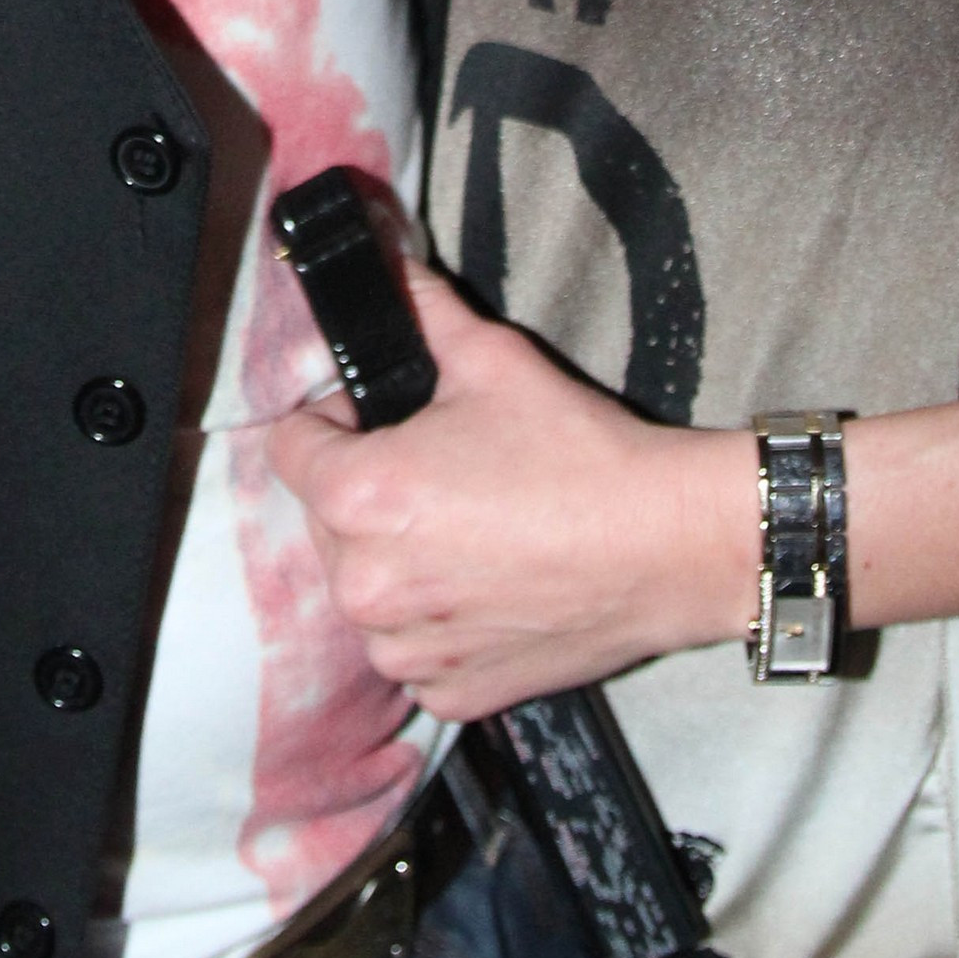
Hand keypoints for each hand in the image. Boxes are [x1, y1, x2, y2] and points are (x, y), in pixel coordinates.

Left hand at [266, 276, 748, 711]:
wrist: (668, 546)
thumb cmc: (580, 455)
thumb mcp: (493, 360)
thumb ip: (421, 310)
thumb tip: (386, 267)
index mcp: (359, 498)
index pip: (289, 445)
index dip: (334, 421)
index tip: (384, 420)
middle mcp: (364, 586)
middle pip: (327, 521)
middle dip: (371, 493)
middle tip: (448, 473)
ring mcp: (404, 649)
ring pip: (369, 590)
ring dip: (400, 563)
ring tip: (474, 533)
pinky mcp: (448, 690)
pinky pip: (414, 649)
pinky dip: (440, 623)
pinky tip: (493, 588)